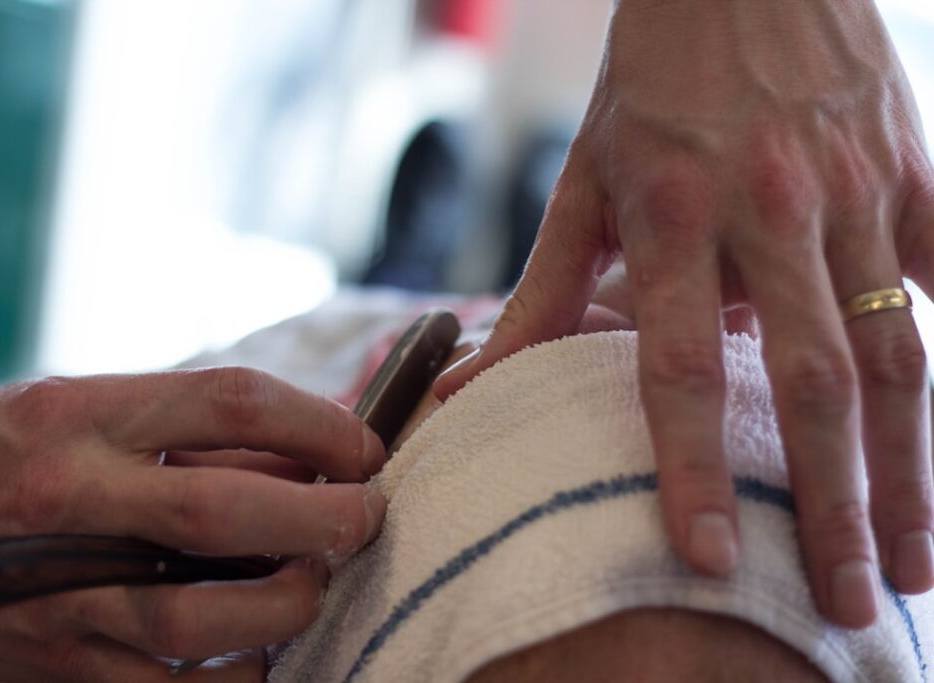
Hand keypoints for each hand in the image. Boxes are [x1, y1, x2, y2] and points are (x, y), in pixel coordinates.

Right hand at [0, 369, 386, 680]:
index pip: (232, 403)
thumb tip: (308, 454)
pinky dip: (237, 674)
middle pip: (226, 511)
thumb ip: (188, 429)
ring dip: (287, 602)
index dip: (319, 424)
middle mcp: (72, 501)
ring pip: (201, 616)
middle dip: (323, 517)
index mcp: (82, 417)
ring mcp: (62, 593)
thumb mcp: (83, 404)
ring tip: (315, 580)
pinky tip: (263, 650)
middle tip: (367, 516)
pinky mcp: (60, 665)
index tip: (361, 445)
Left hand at [436, 0, 933, 627]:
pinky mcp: (913, 166)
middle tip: (851, 604)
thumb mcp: (582, 181)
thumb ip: (541, 292)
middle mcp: (772, 210)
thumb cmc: (650, 81)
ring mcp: (856, 189)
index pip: (679, 366)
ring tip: (919, 563)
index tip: (709, 560)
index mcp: (671, 215)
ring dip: (915, 468)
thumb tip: (473, 384)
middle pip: (813, 382)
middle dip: (838, 506)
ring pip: (900, 350)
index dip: (689, 468)